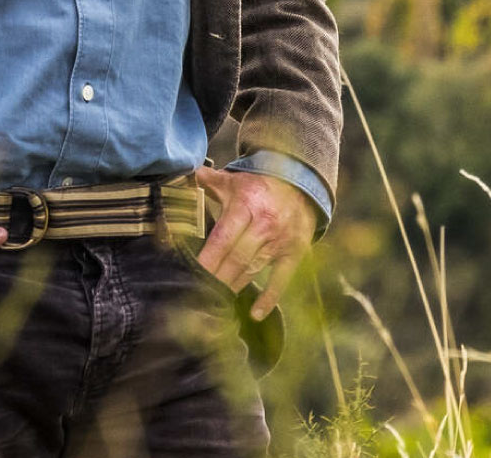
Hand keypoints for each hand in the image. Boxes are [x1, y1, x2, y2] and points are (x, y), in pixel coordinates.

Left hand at [192, 167, 315, 320]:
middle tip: (200, 293)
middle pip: (237, 258)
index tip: (194, 274)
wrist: (300, 186)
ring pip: (253, 269)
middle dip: (218, 277)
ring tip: (216, 301)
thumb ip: (210, 180)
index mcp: (246, 205)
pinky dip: (269, 299)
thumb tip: (189, 175)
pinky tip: (255, 314)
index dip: (209, 258)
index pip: (223, 237)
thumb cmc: (259, 187)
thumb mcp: (234, 180)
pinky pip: (281, 280)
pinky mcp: (294, 254)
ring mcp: (280, 241)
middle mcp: (264, 224)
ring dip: (234, 286)